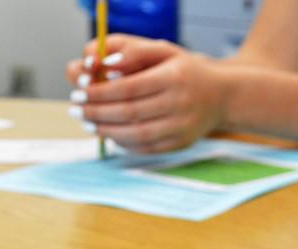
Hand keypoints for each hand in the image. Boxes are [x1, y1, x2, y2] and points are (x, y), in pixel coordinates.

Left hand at [66, 36, 227, 152]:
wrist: (221, 97)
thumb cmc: (184, 71)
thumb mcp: (163, 51)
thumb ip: (132, 52)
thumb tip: (102, 64)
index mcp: (174, 77)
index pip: (128, 88)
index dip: (99, 92)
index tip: (79, 92)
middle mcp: (179, 104)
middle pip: (129, 113)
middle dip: (96, 112)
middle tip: (75, 110)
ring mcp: (180, 128)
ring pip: (135, 134)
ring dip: (105, 130)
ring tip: (87, 123)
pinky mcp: (179, 144)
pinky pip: (144, 148)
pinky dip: (122, 142)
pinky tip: (108, 133)